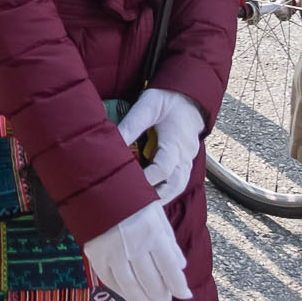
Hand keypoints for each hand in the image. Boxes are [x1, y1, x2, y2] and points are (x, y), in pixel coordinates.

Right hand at [83, 202, 190, 300]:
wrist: (93, 183)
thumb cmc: (128, 196)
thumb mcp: (155, 213)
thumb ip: (168, 241)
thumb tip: (181, 266)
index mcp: (152, 232)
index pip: (170, 269)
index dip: (179, 286)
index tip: (184, 294)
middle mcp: (134, 245)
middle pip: (152, 281)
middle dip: (161, 294)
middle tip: (165, 299)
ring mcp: (113, 251)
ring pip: (130, 286)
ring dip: (141, 299)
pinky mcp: (95, 253)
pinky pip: (109, 280)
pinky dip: (120, 291)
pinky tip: (128, 295)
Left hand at [117, 88, 206, 204]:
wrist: (189, 96)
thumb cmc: (167, 99)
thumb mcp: (147, 106)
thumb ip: (131, 124)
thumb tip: (112, 142)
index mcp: (176, 142)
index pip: (164, 168)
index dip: (147, 178)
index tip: (129, 182)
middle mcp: (185, 155)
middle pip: (175, 185)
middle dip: (156, 196)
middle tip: (134, 202)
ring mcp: (188, 160)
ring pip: (178, 186)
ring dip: (161, 196)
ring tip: (140, 203)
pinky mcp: (186, 161)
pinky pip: (178, 181)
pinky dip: (165, 189)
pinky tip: (149, 192)